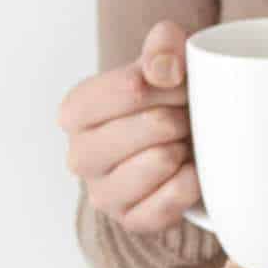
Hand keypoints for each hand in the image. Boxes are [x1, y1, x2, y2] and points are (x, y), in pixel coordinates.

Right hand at [59, 21, 199, 232]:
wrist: (179, 150)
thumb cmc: (166, 101)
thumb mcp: (165, 60)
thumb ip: (164, 46)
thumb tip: (164, 70)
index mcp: (75, 111)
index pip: (133, 88)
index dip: (171, 84)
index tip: (180, 85)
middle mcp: (79, 156)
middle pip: (154, 126)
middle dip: (182, 117)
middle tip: (185, 118)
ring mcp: (102, 194)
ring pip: (162, 161)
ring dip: (185, 149)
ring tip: (182, 144)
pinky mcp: (131, 222)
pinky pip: (174, 198)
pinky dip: (191, 182)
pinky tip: (188, 172)